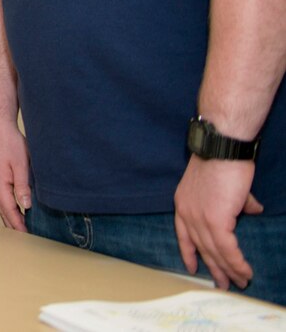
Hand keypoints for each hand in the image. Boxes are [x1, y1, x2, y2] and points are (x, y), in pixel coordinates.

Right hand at [0, 122, 30, 231]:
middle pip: (3, 212)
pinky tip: (16, 209)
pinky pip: (1, 198)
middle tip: (26, 239)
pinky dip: (8, 208)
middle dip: (14, 226)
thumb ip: (23, 186)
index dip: (19, 225)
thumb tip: (26, 205)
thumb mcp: (21, 164)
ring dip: (10, 218)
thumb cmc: (9, 142)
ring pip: (1, 206)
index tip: (28, 237)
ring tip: (21, 229)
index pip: (10, 211)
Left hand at [173, 155, 261, 289]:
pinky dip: (236, 263)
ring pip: (214, 252)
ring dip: (228, 270)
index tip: (192, 266)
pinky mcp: (214, 221)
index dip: (188, 252)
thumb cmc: (223, 161)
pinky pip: (227, 249)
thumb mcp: (219, 185)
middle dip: (213, 267)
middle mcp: (186, 212)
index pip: (183, 234)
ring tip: (240, 282)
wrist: (221, 148)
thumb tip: (251, 209)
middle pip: (200, 247)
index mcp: (183, 203)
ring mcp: (199, 218)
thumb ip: (233, 202)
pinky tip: (244, 272)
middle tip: (223, 284)